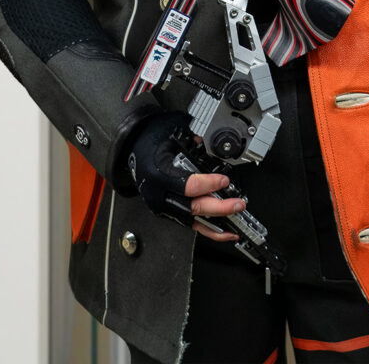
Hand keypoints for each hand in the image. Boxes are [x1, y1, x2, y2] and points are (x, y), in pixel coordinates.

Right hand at [126, 112, 244, 241]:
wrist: (131, 151)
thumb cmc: (147, 144)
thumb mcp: (169, 137)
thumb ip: (190, 142)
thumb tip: (207, 142)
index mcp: (159, 176)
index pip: (188, 186)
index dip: (208, 184)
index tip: (224, 181)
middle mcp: (160, 196)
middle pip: (193, 207)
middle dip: (219, 208)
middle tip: (237, 204)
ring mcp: (163, 207)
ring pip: (193, 221)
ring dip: (216, 224)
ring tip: (235, 227)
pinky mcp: (167, 212)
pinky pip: (189, 224)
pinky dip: (207, 229)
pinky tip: (223, 231)